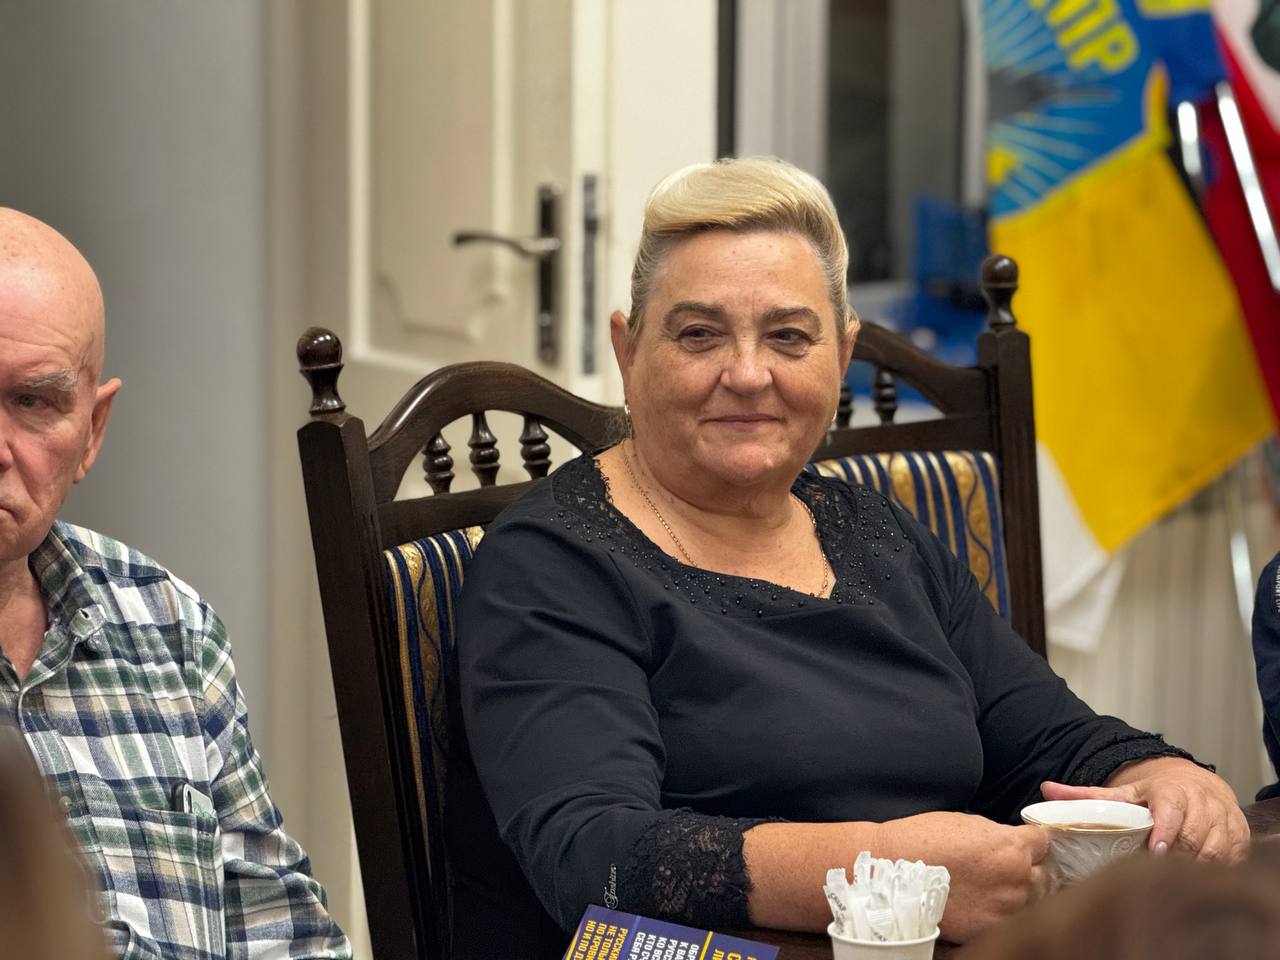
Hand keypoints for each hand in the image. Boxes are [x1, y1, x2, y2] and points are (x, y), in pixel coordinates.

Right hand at [874, 811, 1049, 942]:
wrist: (890, 872)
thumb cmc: (921, 839)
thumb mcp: (965, 822)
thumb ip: (997, 834)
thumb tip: (1010, 841)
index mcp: (1011, 846)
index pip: (1043, 842)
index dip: (1031, 842)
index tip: (1023, 845)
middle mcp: (1016, 878)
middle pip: (1043, 873)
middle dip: (1028, 869)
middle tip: (1003, 868)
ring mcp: (1005, 907)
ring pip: (1031, 900)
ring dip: (1018, 893)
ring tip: (991, 888)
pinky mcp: (990, 928)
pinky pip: (1010, 919)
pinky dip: (1000, 912)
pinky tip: (982, 904)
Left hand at [1041, 756, 1248, 862]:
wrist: (1198, 786)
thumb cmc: (1156, 794)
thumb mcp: (1124, 792)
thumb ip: (1087, 795)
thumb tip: (1046, 789)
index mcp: (1173, 791)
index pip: (1171, 809)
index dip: (1164, 830)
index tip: (1154, 850)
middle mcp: (1202, 804)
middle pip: (1192, 836)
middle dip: (1174, 855)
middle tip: (1154, 872)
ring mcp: (1224, 822)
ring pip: (1213, 851)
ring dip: (1193, 866)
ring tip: (1171, 878)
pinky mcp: (1238, 839)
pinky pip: (1230, 860)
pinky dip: (1214, 871)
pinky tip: (1194, 879)